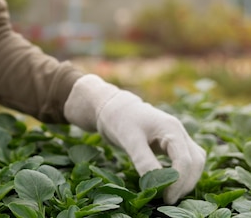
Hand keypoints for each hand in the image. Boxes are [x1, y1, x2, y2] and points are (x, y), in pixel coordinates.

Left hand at [64, 74, 205, 203]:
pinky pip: (185, 160)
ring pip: (194, 161)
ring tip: (170, 194)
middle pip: (195, 162)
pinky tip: (168, 182)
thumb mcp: (129, 139)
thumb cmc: (119, 119)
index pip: (185, 160)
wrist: (112, 107)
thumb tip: (157, 184)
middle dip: (185, 183)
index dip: (178, 182)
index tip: (166, 197)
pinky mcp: (172, 143)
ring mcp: (177, 137)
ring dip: (186, 179)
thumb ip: (144, 160)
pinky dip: (181, 173)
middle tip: (168, 199)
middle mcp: (179, 132)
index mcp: (171, 128)